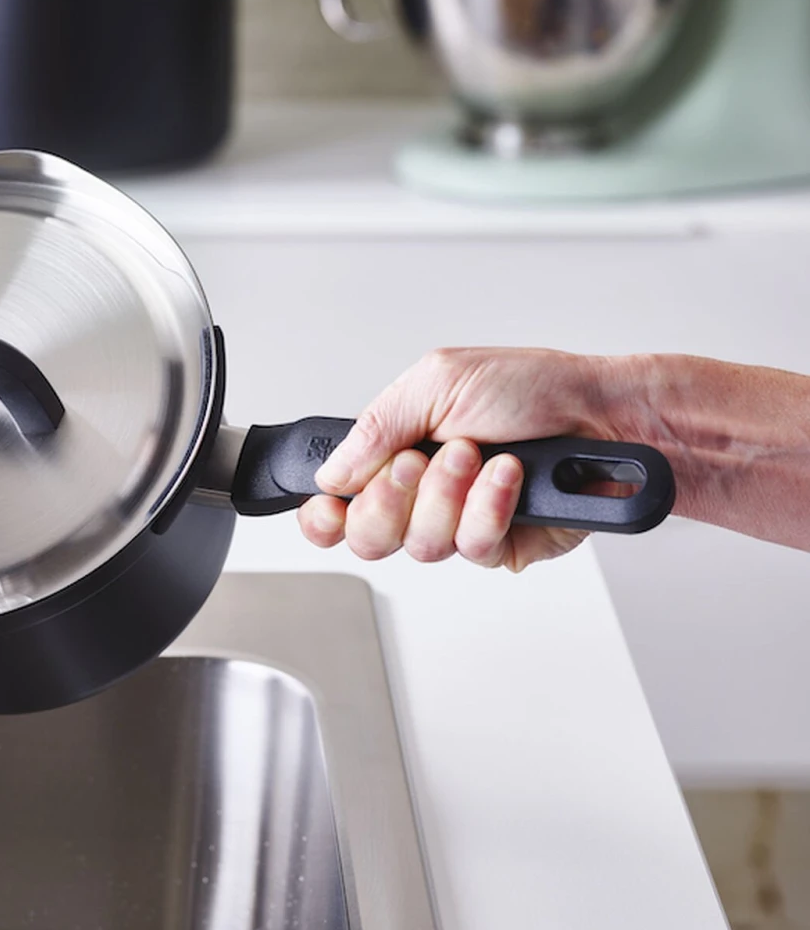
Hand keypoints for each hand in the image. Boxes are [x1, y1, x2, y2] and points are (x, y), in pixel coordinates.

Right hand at [298, 348, 620, 571]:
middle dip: (390, 499)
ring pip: (419, 546)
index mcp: (396, 451)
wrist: (606, 416)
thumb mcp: (438, 381)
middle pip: (367, 537)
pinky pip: (472, 547)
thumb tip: (329, 473)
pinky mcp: (499, 546)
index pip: (337, 502)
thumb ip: (374, 427)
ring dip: (448, 495)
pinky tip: (509, 477)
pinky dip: (490, 507)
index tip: (327, 508)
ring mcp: (459, 523)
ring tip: (478, 456)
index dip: (323, 516)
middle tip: (418, 462)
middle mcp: (422, 494)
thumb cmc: (533, 388)